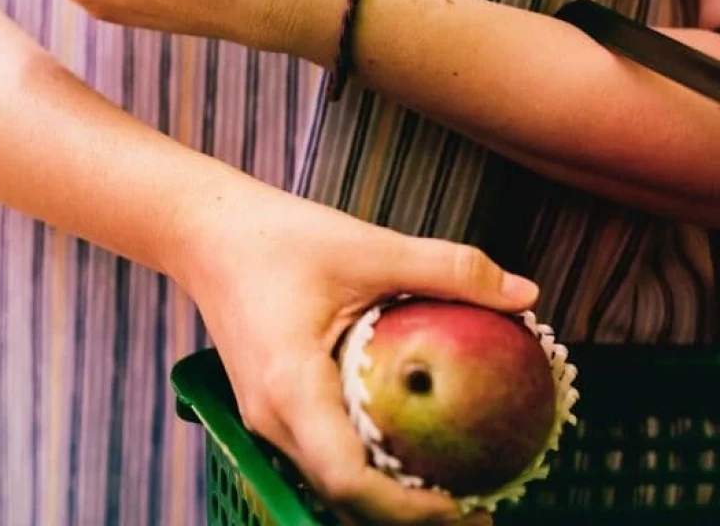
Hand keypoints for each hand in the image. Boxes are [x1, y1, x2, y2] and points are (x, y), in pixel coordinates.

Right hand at [172, 179, 538, 524]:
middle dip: (406, 511)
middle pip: (341, 492)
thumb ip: (447, 268)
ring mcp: (263, 412)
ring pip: (328, 475)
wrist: (206, 231)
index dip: (411, 509)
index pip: (350, 479)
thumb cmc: (275, 237)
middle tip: (475, 500)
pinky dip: (362, 458)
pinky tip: (397, 437)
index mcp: (291, 386)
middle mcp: (270, 414)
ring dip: (384, 489)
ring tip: (444, 478)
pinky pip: (317, 448)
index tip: (469, 506)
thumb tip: (523, 292)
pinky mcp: (267, 399)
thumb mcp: (367, 246)